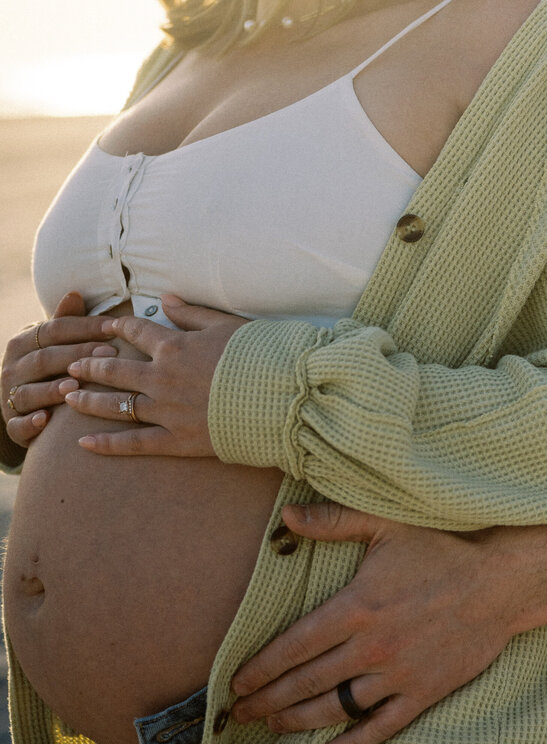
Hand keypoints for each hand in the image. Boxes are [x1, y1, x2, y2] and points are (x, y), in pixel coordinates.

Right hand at [2, 293, 110, 450]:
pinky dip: (29, 423)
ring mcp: (9, 397)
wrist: (25, 404)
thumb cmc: (51, 366)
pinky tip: (45, 420)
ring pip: (28, 392)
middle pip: (44, 359)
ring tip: (74, 387)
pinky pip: (17, 424)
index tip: (114, 327)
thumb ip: (65, 322)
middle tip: (109, 354)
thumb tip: (75, 293)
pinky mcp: (13, 424)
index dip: (84, 327)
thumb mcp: (55, 343)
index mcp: (22, 343)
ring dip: (50, 390)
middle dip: (77, 356)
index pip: (54, 330)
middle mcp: (11, 368)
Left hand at [62, 294, 247, 455]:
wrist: (282, 397)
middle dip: (89, 365)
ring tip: (67, 396)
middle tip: (71, 364)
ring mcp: (166, 411)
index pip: (136, 331)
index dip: (118, 326)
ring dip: (88, 400)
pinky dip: (106, 444)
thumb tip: (164, 299)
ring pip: (116, 405)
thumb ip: (192, 314)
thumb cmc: (261, 356)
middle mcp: (162, 378)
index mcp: (175, 346)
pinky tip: (82, 444)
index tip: (105, 326)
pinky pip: (134, 443)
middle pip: (115, 369)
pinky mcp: (176, 440)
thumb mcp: (227, 325)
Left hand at [230, 503, 520, 743]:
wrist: (504, 582)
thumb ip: (334, 521)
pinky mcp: (424, 693)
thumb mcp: (387, 524)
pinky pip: (381, 728)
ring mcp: (398, 675)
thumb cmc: (444, 548)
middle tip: (239, 714)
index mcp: (357, 608)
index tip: (235, 683)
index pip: (293, 646)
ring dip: (297, 721)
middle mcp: (372, 647)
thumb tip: (286, 517)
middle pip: (306, 683)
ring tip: (271, 726)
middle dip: (267, 700)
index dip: (260, 668)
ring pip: (335, 709)